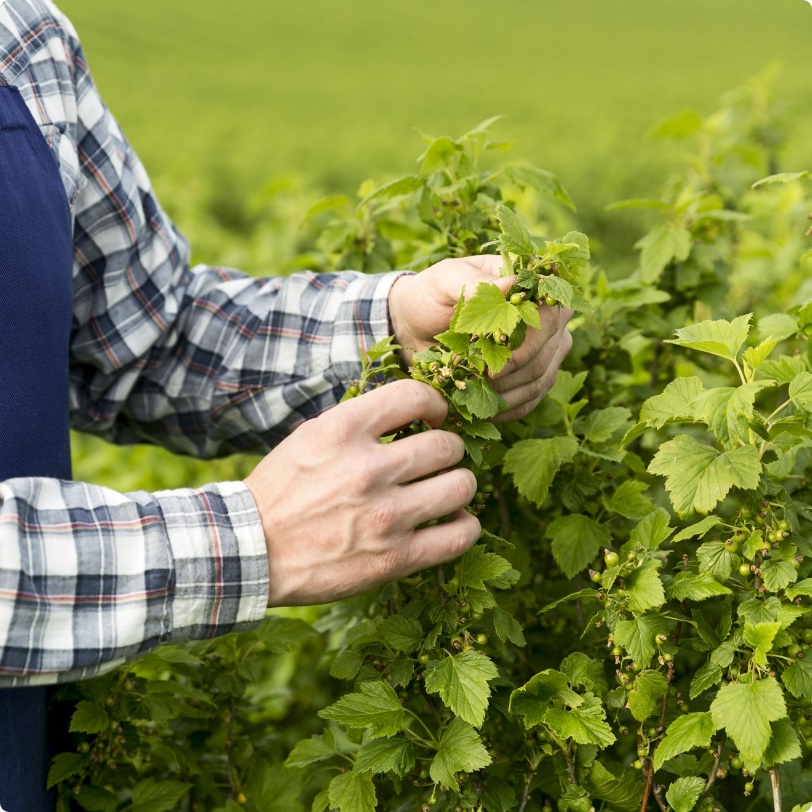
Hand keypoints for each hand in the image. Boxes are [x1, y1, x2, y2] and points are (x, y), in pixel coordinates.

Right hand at [244, 380, 480, 606]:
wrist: (251, 551)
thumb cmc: (281, 491)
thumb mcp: (310, 437)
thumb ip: (359, 422)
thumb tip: (411, 411)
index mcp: (344, 430)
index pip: (415, 396)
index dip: (436, 404)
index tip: (435, 418)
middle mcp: (368, 469)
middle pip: (447, 445)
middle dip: (450, 449)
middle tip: (441, 459)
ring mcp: (385, 516)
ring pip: (461, 486)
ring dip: (461, 484)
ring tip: (449, 489)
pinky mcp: (395, 558)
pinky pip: (460, 536)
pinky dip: (466, 525)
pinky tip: (456, 521)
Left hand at [388, 256, 573, 422]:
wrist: (415, 325)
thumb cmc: (432, 296)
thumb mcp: (445, 280)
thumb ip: (475, 281)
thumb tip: (511, 284)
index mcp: (530, 289)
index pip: (549, 315)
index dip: (526, 340)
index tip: (492, 354)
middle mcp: (545, 320)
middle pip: (546, 351)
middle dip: (511, 369)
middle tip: (476, 375)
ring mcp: (544, 351)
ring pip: (539, 379)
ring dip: (505, 391)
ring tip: (472, 390)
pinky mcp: (532, 379)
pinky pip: (530, 400)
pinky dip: (506, 409)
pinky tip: (482, 409)